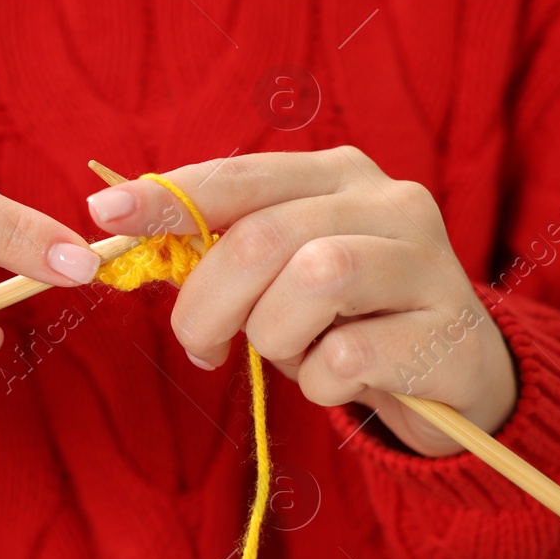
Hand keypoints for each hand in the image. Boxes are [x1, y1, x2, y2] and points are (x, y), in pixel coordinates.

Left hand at [85, 148, 516, 456]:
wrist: (453, 372)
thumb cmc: (348, 316)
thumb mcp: (285, 271)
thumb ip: (224, 247)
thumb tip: (124, 230)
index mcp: (339, 175)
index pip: (241, 174)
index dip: (170, 196)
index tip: (105, 215)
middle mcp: (389, 201)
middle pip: (265, 236)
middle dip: (208, 302)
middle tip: (196, 347)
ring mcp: (426, 263)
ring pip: (313, 282)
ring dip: (274, 337)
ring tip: (290, 354)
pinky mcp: (446, 333)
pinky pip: (347, 358)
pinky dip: (320, 384)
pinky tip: (337, 383)